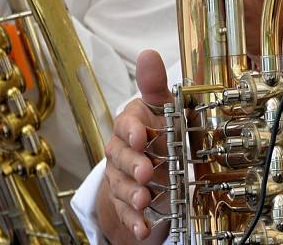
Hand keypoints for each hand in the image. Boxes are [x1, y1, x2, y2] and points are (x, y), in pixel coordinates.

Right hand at [98, 50, 172, 243]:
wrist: (150, 170)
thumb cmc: (159, 133)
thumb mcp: (163, 109)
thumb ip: (155, 86)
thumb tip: (147, 54)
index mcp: (133, 123)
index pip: (126, 122)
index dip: (132, 129)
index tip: (140, 136)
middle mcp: (121, 149)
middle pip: (119, 155)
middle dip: (132, 164)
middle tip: (145, 172)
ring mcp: (120, 176)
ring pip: (119, 183)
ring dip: (131, 193)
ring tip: (145, 199)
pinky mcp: (123, 201)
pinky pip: (124, 211)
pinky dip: (133, 221)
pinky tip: (144, 227)